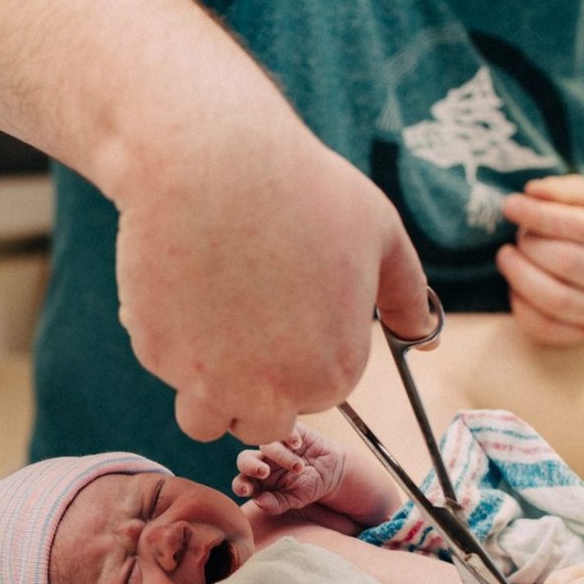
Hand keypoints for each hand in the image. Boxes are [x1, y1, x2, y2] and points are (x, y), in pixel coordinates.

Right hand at [114, 132, 429, 443]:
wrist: (210, 162)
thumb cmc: (302, 189)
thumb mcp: (380, 234)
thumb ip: (408, 297)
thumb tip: (425, 340)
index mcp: (333, 374)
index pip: (318, 394)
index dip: (303, 354)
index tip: (290, 309)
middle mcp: (272, 393)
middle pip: (263, 421)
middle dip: (257, 387)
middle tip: (248, 322)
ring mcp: (209, 382)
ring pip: (205, 418)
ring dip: (209, 388)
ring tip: (211, 325)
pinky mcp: (158, 356)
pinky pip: (166, 367)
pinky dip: (170, 340)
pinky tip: (180, 284)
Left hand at [233, 423, 349, 514]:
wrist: (331, 470)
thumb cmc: (309, 487)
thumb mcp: (295, 500)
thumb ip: (276, 504)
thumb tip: (259, 502)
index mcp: (258, 481)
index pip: (240, 483)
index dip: (240, 486)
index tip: (246, 489)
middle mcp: (262, 461)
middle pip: (244, 460)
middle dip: (251, 466)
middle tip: (264, 472)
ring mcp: (274, 445)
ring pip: (265, 445)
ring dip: (281, 456)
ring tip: (299, 467)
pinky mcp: (288, 431)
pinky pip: (282, 428)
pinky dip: (288, 435)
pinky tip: (298, 444)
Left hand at [498, 175, 583, 345]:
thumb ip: (562, 191)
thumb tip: (532, 192)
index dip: (542, 216)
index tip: (510, 205)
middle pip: (568, 263)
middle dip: (532, 246)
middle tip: (518, 235)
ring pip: (556, 299)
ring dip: (520, 276)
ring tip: (506, 256)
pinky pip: (546, 328)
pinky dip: (521, 308)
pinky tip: (515, 287)